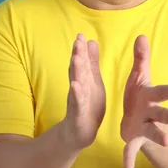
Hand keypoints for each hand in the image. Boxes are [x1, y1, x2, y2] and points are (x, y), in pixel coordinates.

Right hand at [62, 34, 105, 150]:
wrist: (80, 132)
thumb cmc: (88, 104)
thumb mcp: (92, 81)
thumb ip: (92, 62)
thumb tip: (90, 41)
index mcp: (84, 79)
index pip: (82, 62)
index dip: (81, 49)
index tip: (81, 35)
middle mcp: (79, 87)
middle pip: (78, 70)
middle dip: (78, 55)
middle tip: (78, 41)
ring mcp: (77, 100)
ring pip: (77, 84)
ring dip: (76, 72)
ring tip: (76, 59)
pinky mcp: (78, 114)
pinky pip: (78, 103)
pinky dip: (77, 95)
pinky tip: (75, 86)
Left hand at [120, 35, 167, 167]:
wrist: (136, 121)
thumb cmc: (140, 97)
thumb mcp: (139, 78)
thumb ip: (141, 59)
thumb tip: (141, 36)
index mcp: (151, 97)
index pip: (163, 92)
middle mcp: (152, 114)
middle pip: (163, 115)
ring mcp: (145, 129)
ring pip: (154, 134)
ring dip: (160, 138)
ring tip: (167, 144)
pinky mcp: (134, 140)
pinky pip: (132, 151)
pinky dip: (129, 161)